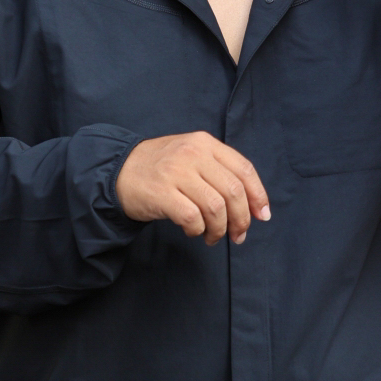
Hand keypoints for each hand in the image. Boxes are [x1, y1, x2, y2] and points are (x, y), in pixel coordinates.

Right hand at [116, 133, 270, 245]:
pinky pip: (193, 218)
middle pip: (234, 191)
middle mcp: (193, 154)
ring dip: (220, 229)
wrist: (117, 170)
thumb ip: (219, 171)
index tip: (263, 215)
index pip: (244, 169)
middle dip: (242, 219)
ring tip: (212, 236)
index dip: (258, 195)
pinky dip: (198, 230)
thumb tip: (253, 204)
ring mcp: (176, 173)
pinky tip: (193, 231)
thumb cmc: (161, 167)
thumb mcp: (192, 155)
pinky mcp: (162, 194)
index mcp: (205, 143)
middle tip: (239, 234)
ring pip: (216, 207)